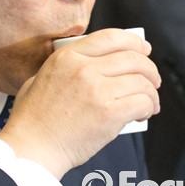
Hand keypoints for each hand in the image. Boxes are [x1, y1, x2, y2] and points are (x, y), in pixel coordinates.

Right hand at [0, 28, 160, 178]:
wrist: (32, 147)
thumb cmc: (32, 119)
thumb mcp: (40, 78)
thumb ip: (65, 68)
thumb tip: (94, 66)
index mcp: (67, 57)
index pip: (111, 37)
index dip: (134, 42)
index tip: (143, 49)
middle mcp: (83, 68)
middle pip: (132, 58)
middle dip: (149, 69)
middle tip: (153, 81)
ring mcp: (97, 90)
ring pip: (141, 81)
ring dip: (151, 93)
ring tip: (149, 104)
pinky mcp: (109, 114)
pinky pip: (142, 103)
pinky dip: (148, 108)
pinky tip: (142, 115)